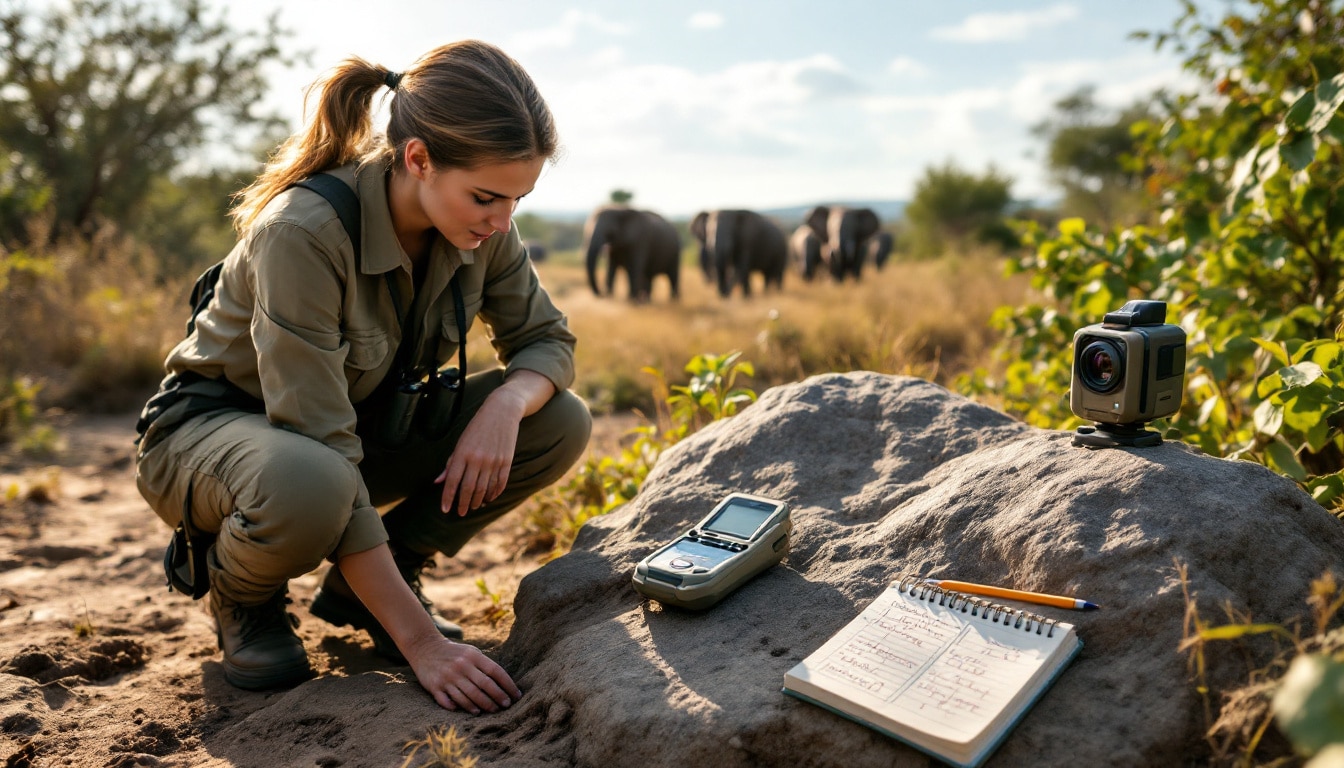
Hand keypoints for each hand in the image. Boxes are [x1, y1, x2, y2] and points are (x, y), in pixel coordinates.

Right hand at [403, 634, 522, 713]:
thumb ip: (484, 664)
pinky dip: (460, 707)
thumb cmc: (454, 652)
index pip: (495, 671)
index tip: (516, 695)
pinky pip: (449, 701)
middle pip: (484, 685)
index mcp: (472, 656)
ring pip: (469, 696)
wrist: (425, 647)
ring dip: (482, 705)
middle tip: (506, 706)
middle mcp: (461, 666)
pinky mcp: (435, 686)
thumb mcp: (470, 652)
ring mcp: (447, 677)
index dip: (508, 684)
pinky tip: (472, 711)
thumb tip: (503, 683)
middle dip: (498, 697)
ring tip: (491, 710)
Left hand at [435, 387, 523, 515]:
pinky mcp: (506, 461)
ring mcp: (493, 461)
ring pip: (484, 489)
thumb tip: (438, 481)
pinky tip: (489, 498)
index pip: (453, 481)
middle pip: (469, 488)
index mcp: (462, 453)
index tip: (445, 509)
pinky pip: (499, 483)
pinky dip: (494, 493)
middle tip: (461, 512)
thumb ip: (450, 463)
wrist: (502, 411)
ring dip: (478, 501)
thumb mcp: (461, 442)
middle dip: (464, 504)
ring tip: (474, 506)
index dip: (448, 497)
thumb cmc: (477, 427)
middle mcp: (477, 459)